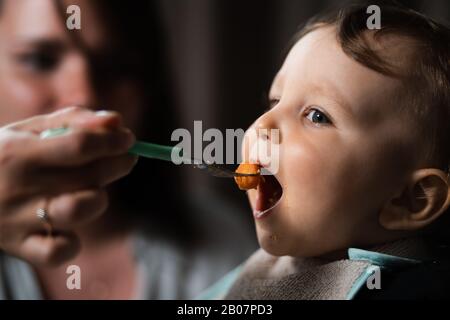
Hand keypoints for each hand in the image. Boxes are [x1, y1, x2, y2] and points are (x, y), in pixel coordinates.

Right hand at [0, 106, 136, 265]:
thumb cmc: (5, 156)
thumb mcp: (29, 131)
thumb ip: (74, 121)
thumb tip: (116, 121)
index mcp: (19, 152)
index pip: (80, 145)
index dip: (113, 141)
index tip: (128, 138)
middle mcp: (19, 187)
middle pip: (88, 176)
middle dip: (118, 164)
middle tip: (127, 157)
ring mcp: (18, 220)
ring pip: (79, 210)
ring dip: (98, 199)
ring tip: (96, 191)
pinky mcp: (20, 247)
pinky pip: (59, 252)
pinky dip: (73, 242)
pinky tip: (71, 226)